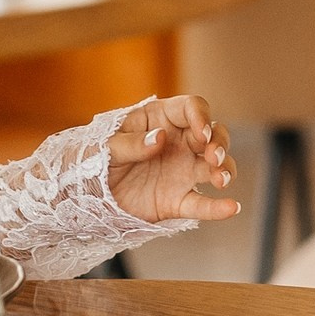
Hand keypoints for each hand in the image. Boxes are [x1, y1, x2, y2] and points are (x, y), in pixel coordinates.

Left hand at [105, 95, 237, 224]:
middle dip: (220, 143)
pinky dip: (218, 207)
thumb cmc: (93, 158)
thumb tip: (159, 138)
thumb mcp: (105, 146)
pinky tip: (231, 207)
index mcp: (160, 119)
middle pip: (214, 135)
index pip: (192, 108)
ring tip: (221, 180)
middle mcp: (178, 143)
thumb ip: (131, 142)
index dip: (201, 117)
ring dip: (226, 170)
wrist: (83, 194)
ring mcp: (181, 172)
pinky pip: (201, 204)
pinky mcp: (177, 200)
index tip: (200, 133)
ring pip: (215, 167)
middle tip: (213, 156)